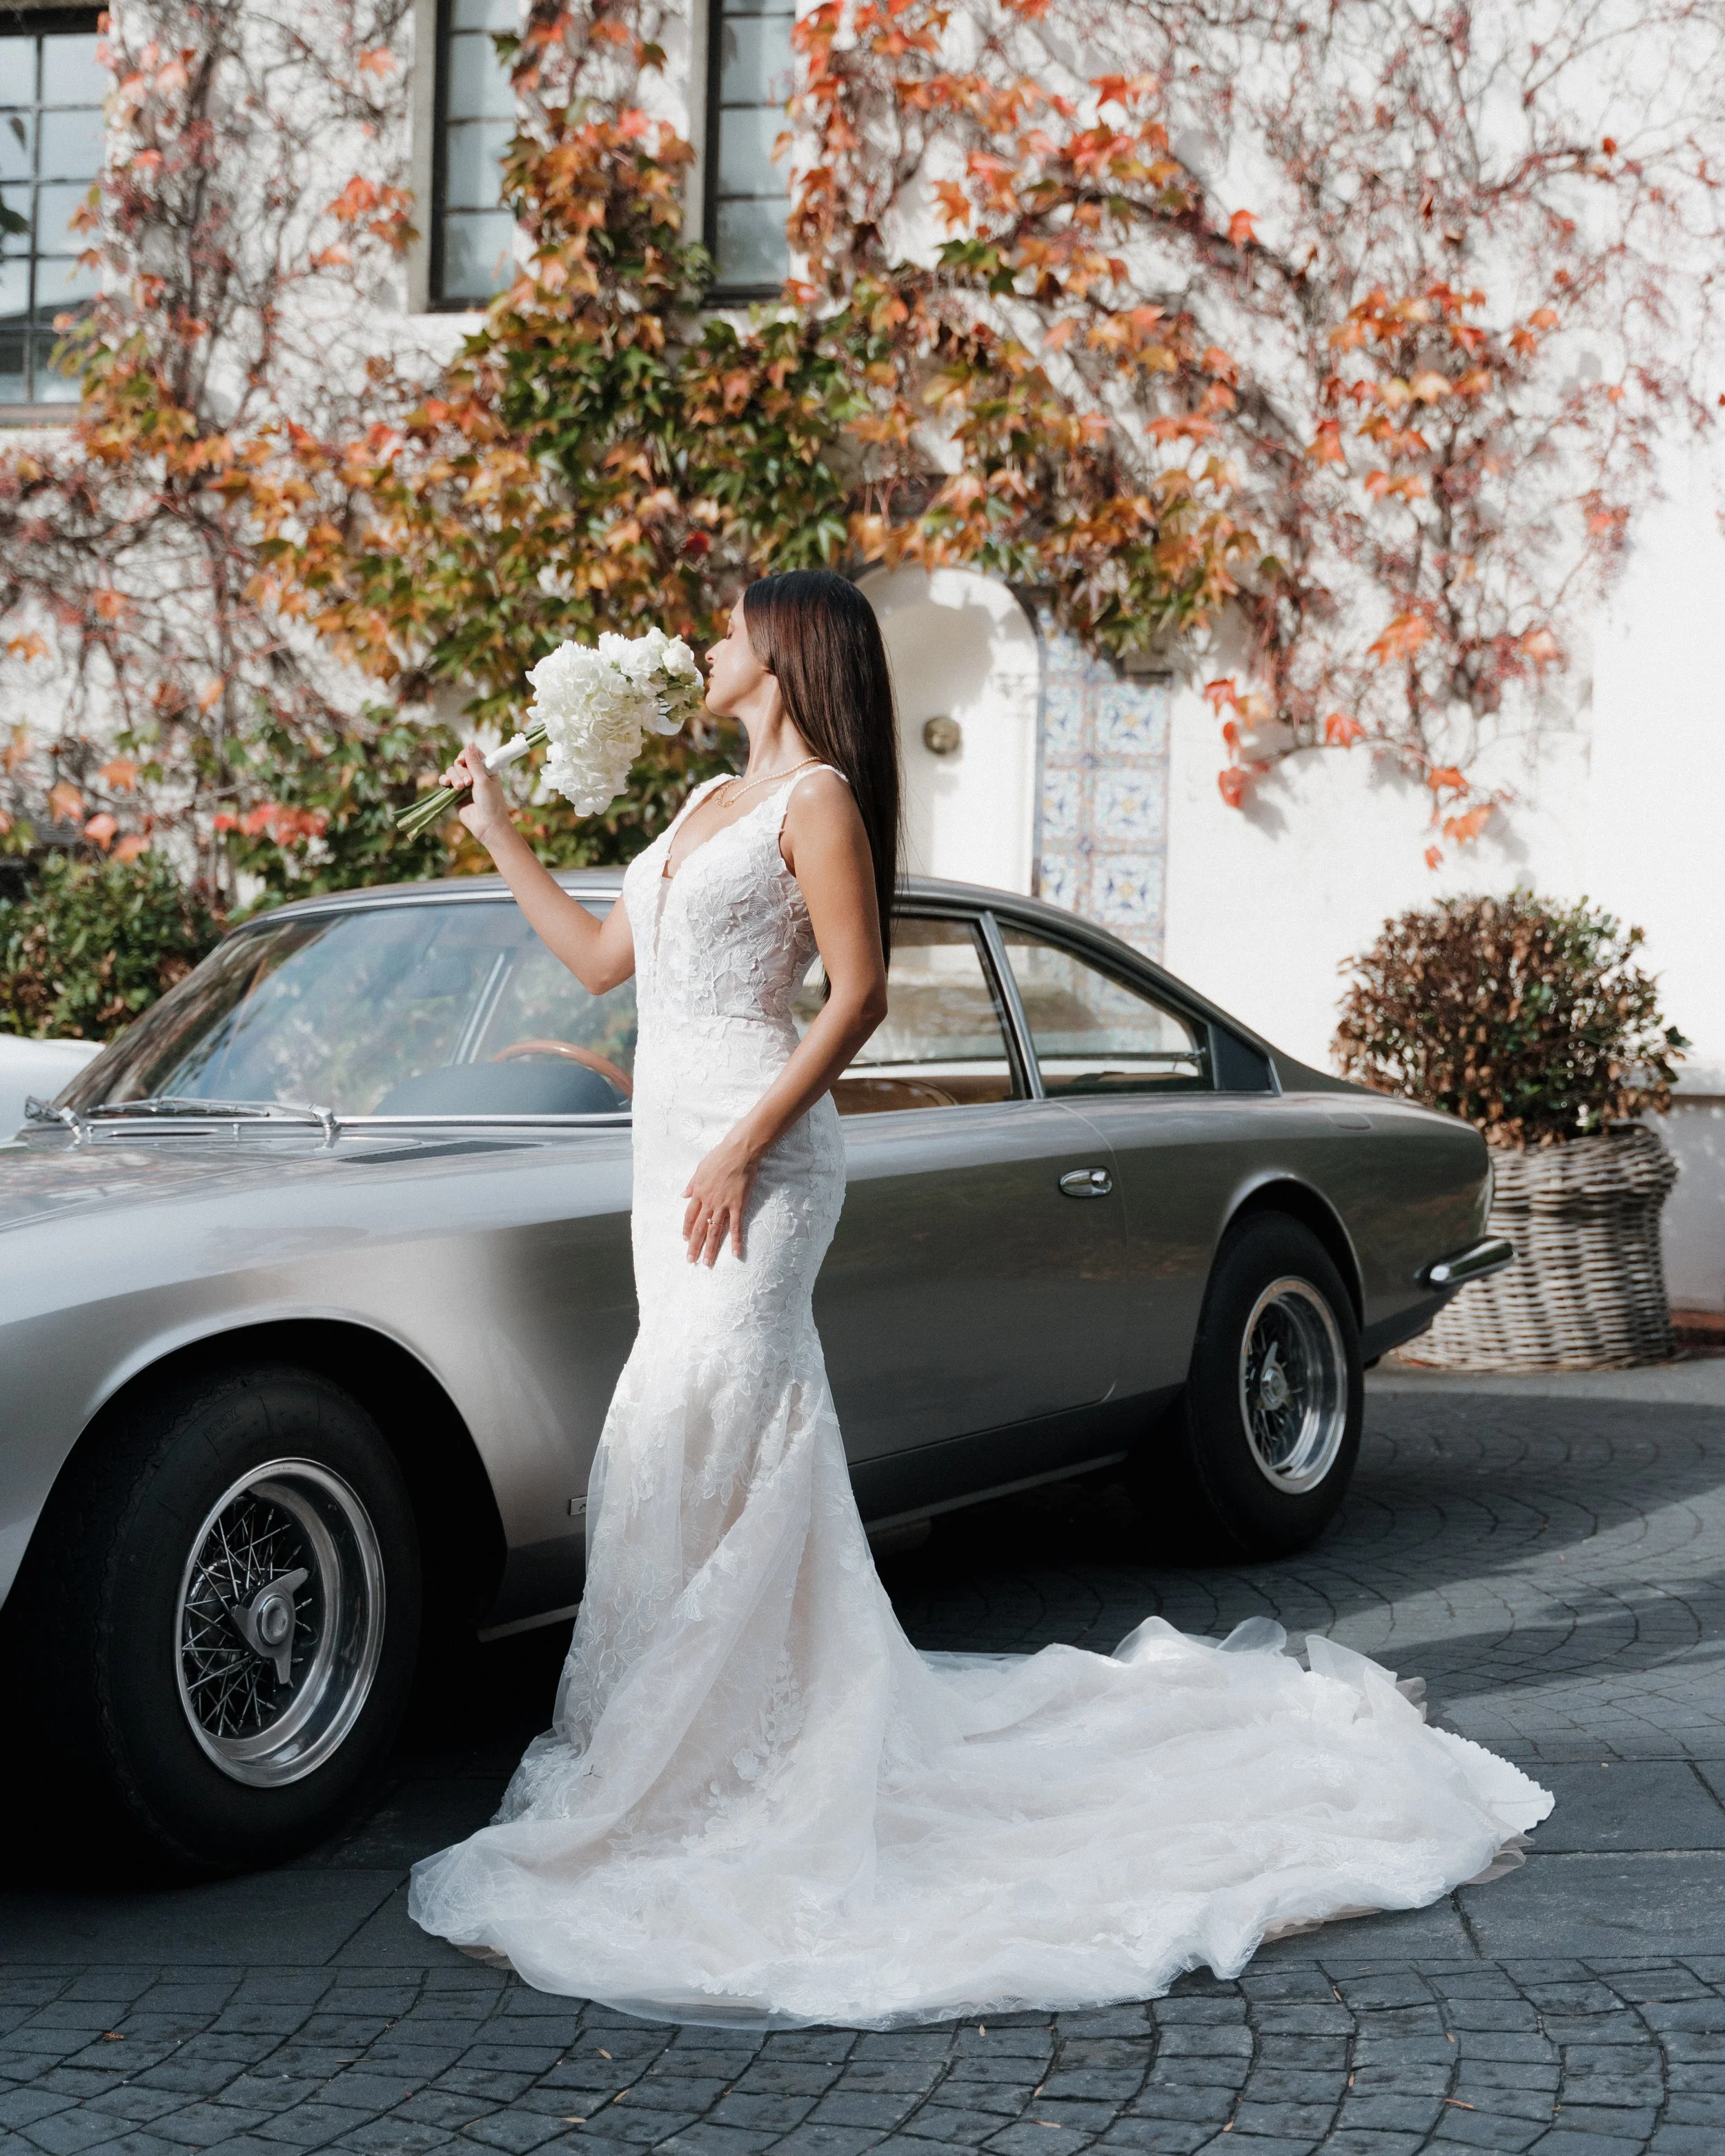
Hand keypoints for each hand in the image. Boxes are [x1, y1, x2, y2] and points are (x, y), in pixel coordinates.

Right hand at [440, 742, 510, 848]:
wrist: (487, 825)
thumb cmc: (491, 802)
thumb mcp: (483, 779)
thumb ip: (474, 762)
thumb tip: (470, 743)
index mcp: (486, 770)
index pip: (473, 754)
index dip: (466, 755)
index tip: (464, 760)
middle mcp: (474, 776)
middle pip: (460, 763)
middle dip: (461, 771)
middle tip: (468, 783)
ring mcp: (464, 785)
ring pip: (451, 771)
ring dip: (454, 777)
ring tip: (460, 788)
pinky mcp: (455, 794)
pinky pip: (445, 782)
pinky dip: (444, 781)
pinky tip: (446, 785)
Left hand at [681, 1128, 759, 1265]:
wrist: (739, 1152)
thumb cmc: (720, 1156)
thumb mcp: (700, 1169)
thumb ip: (692, 1184)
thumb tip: (684, 1195)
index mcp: (699, 1193)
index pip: (690, 1216)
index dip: (687, 1229)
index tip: (685, 1240)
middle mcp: (709, 1203)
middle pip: (699, 1228)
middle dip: (694, 1246)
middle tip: (691, 1260)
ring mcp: (723, 1206)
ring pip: (714, 1231)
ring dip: (710, 1249)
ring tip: (707, 1262)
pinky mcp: (738, 1206)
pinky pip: (736, 1227)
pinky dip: (736, 1241)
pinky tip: (736, 1253)